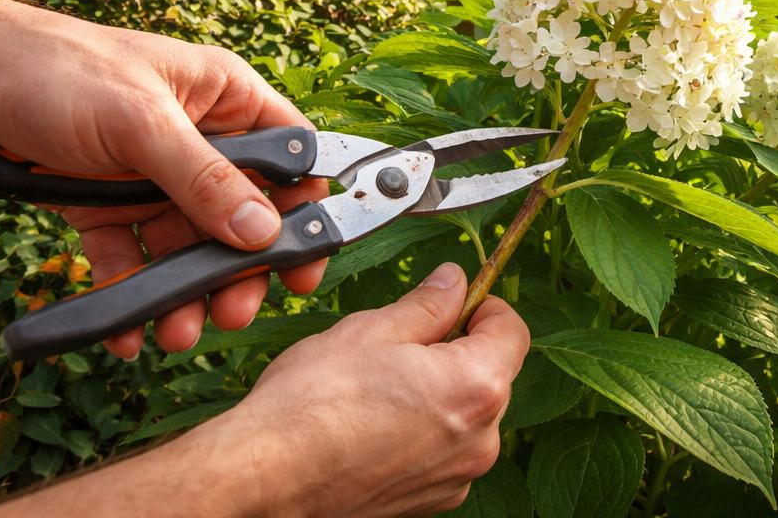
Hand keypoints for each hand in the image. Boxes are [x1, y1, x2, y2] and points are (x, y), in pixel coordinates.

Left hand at [0, 0, 326, 355]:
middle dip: (238, 269)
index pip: (290, 156)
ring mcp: (149, 175)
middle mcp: (196, 138)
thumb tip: (264, 232)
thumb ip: (204, 179)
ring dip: (184, 294)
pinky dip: (128, 297)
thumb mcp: (139, 123)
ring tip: (176, 332)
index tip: (307, 262)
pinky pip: (129, 258)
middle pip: (241, 214)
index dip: (304, 208)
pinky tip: (124, 330)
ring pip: (186, 246)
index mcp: (224, 98)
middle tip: (234, 310)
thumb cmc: (52, 68)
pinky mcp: (102, 205)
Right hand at [217, 264, 527, 515]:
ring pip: (465, 416)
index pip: (512, 331)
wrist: (264, 479)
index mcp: (477, 386)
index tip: (457, 300)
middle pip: (491, 375)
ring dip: (438, 393)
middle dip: (457, 351)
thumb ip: (429, 304)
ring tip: (378, 386)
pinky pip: (442, 452)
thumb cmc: (312, 404)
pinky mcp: (429, 503)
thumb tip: (455, 282)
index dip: (485, 307)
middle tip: (402, 342)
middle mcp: (480, 440)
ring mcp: (456, 478)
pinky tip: (373, 424)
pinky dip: (421, 432)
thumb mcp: (372, 329)